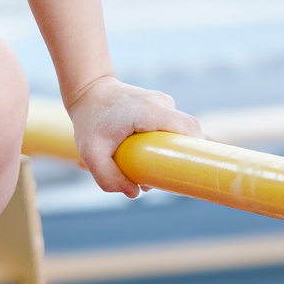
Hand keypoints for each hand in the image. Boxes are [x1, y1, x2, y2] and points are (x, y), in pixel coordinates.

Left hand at [65, 74, 200, 196]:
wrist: (88, 91)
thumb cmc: (90, 120)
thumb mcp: (91, 153)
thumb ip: (108, 177)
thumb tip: (135, 192)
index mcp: (150, 110)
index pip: (189, 128)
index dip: (195, 149)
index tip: (186, 170)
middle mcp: (162, 103)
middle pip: (186, 134)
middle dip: (176, 157)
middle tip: (155, 173)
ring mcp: (163, 102)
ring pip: (177, 133)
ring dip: (167, 150)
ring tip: (141, 159)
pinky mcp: (161, 105)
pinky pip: (170, 128)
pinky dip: (162, 142)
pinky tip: (143, 149)